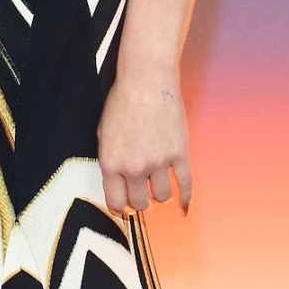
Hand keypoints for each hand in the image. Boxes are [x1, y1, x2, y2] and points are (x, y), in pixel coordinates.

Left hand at [98, 70, 191, 216]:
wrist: (146, 81)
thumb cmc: (122, 101)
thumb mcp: (103, 132)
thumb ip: (110, 160)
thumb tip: (117, 180)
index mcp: (112, 163)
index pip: (115, 202)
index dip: (120, 207)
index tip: (123, 207)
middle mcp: (134, 167)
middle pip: (140, 203)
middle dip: (140, 200)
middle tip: (141, 193)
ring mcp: (159, 163)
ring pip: (162, 196)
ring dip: (159, 193)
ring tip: (157, 183)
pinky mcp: (179, 154)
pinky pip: (185, 184)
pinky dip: (185, 197)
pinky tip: (183, 204)